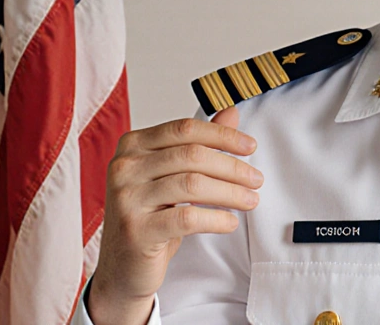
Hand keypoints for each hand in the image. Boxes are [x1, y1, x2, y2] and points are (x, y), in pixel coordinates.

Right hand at [87, 107, 260, 324]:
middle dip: (232, 167)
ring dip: (230, 193)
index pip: (185, 129)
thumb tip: (231, 112)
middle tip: (257, 179)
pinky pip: (187, 218)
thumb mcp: (172, 175)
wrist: (123, 267)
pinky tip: (230, 222)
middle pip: (192, 155)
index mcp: (132, 145)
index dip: (222, 136)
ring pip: (192, 185)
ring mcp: (127, 199)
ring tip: (250, 200)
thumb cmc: (150, 217)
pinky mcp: (136, 230)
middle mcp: (125, 167)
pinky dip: (216, 218)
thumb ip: (198, 143)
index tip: (250, 147)